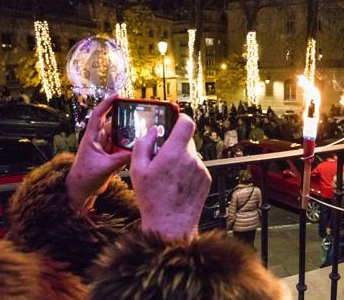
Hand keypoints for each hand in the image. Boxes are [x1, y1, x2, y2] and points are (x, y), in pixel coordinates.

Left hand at [66, 94, 130, 208]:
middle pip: (114, 124)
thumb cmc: (85, 177)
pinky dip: (130, 146)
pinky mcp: (111, 155)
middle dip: (125, 118)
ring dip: (130, 134)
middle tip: (140, 114)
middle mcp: (99, 139)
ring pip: (120, 135)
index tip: (117, 95)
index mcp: (92, 138)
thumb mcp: (106, 167)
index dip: (107, 103)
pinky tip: (140, 145)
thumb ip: (122, 158)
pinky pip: (123, 146)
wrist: (82, 191)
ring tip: (143, 131)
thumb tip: (138, 151)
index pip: (98, 115)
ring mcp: (105, 147)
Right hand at [130, 114, 210, 240]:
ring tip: (167, 176)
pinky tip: (176, 184)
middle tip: (161, 155)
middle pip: (186, 139)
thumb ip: (143, 145)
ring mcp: (201, 169)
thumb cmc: (153, 200)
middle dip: (174, 144)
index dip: (180, 118)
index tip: (173, 120)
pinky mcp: (206, 179)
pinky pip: (195, 167)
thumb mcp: (137, 170)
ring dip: (180, 159)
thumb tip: (151, 132)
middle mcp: (191, 158)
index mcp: (175, 152)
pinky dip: (187, 170)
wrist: (171, 225)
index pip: (186, 123)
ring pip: (190, 154)